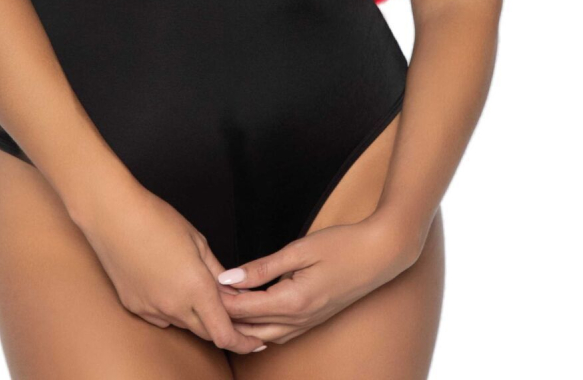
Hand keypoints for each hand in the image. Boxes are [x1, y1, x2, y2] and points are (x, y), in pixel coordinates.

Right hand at [78, 184, 268, 354]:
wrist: (112, 215)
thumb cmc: (156, 219)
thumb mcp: (197, 241)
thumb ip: (217, 272)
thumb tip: (234, 291)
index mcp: (195, 288)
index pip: (225, 333)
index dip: (243, 342)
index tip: (254, 341)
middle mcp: (174, 306)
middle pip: (207, 333)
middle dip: (222, 327)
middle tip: (234, 314)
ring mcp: (151, 309)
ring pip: (183, 325)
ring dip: (196, 316)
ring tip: (197, 290)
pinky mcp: (134, 306)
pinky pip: (161, 318)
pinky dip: (173, 310)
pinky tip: (170, 286)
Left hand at [216, 215, 417, 345]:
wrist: (380, 254)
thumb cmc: (342, 246)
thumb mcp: (299, 250)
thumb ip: (262, 267)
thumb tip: (229, 277)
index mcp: (293, 301)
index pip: (245, 309)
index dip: (221, 300)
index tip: (201, 286)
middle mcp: (300, 319)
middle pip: (251, 329)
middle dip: (226, 316)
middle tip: (204, 299)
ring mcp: (309, 323)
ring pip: (265, 336)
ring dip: (243, 324)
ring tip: (222, 307)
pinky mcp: (315, 319)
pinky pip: (281, 333)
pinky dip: (261, 328)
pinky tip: (251, 317)